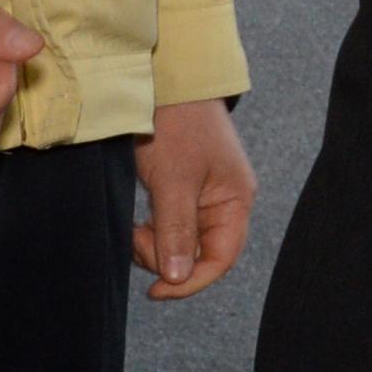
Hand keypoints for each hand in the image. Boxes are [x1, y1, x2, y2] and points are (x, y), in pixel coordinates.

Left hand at [132, 98, 253, 301]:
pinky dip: (154, 231)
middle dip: (166, 256)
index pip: (220, 259)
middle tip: (136, 237)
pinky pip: (172, 227)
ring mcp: (205, 197)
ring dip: (156, 244)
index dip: (190, 282)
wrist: (163, 81)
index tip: (155, 291)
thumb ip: (177, 230)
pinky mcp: (184, 191)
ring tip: (136, 225)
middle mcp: (225, 203)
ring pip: (182, 243)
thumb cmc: (176, 124)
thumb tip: (176, 279)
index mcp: (235, 200)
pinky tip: (139, 221)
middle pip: (199, 255)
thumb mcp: (174, 180)